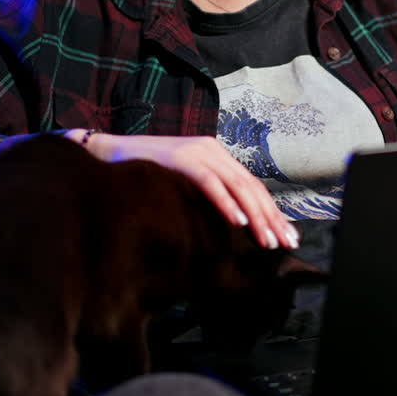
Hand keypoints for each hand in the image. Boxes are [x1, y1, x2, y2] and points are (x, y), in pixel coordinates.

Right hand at [71, 131, 298, 249]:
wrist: (108, 154)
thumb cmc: (146, 176)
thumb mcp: (184, 186)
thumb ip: (208, 196)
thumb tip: (236, 226)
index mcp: (218, 157)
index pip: (253, 187)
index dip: (273, 212)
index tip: (288, 237)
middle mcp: (213, 151)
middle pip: (252, 187)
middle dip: (272, 218)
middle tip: (286, 244)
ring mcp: (197, 152)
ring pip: (237, 186)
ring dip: (255, 215)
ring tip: (267, 239)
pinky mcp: (180, 158)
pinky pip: (209, 182)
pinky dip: (225, 202)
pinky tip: (238, 221)